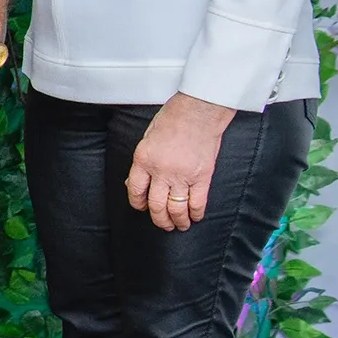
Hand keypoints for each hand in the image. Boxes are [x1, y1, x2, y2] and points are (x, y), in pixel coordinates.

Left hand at [125, 93, 235, 230]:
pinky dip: (196, 213)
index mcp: (144, 160)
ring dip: (177, 221)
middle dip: (159, 219)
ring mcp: (183, 175)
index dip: (138, 204)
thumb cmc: (172, 120)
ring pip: (176, 208)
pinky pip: (198, 202)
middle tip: (163, 224)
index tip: (142, 208)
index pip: (136, 191)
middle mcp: (161, 171)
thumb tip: (135, 183)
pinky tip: (195, 217)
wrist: (198, 112)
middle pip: (156, 205)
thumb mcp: (147, 139)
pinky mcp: (202, 176)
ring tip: (179, 225)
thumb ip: (142, 162)